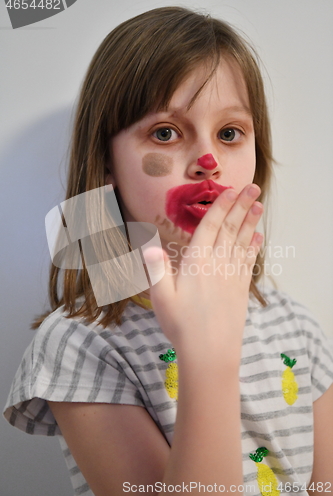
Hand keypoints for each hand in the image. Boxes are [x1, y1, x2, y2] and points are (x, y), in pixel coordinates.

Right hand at [143, 184, 262, 356]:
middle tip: (253, 187)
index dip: (220, 207)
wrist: (210, 354)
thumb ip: (155, 269)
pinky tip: (258, 237)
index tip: (230, 190)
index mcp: (196, 263)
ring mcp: (232, 277)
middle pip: (230, 229)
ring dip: (251, 221)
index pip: (210, 228)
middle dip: (241, 206)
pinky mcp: (240, 290)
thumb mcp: (161, 298)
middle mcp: (217, 265)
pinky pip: (248, 262)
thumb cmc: (181, 327)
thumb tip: (147, 243)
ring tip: (259, 204)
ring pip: (242, 242)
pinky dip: (254, 247)